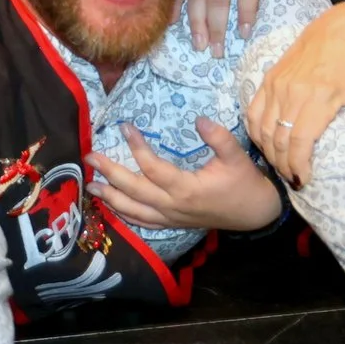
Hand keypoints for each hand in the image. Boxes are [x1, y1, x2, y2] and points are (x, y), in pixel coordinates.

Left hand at [89, 120, 281, 232]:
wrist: (254, 214)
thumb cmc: (244, 183)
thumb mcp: (237, 157)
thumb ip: (219, 138)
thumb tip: (199, 119)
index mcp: (186, 188)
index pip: (152, 167)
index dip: (136, 147)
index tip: (124, 126)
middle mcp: (173, 206)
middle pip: (134, 190)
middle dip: (110, 174)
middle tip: (90, 158)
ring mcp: (171, 218)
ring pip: (134, 210)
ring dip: (111, 198)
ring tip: (91, 186)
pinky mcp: (173, 223)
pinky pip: (143, 222)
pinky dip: (125, 215)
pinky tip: (112, 207)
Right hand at [244, 0, 344, 185]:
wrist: (341, 25)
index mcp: (320, 96)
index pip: (299, 141)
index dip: (298, 166)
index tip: (304, 181)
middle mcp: (293, 91)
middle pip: (278, 140)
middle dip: (284, 166)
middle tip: (294, 179)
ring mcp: (277, 84)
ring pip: (263, 129)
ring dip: (269, 152)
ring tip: (282, 166)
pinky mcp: (269, 78)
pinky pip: (254, 112)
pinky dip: (256, 132)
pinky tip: (266, 144)